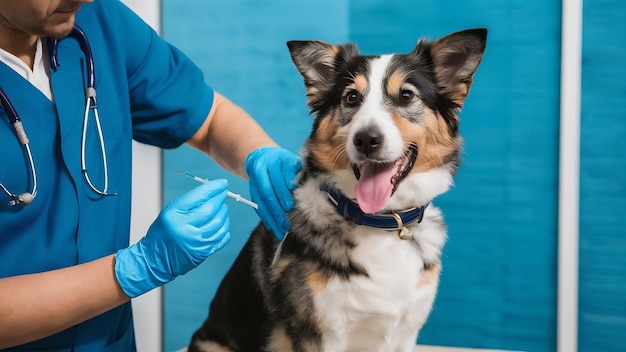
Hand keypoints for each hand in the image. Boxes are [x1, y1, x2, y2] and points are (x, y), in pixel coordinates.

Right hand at [115, 179, 230, 297]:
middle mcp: (185, 229)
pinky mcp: (204, 252)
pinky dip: (225, 227)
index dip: (213, 188)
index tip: (221, 184)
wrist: (156, 260)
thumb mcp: (169, 212)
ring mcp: (196, 242)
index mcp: (174, 215)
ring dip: (223, 212)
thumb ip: (189, 202)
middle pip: (211, 209)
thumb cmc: (162, 234)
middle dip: (220, 199)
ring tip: (220, 209)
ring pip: (220, 222)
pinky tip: (220, 224)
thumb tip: (211, 191)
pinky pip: (223, 237)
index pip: (198, 197)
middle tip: (222, 194)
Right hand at [245, 147, 301, 238]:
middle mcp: (263, 169)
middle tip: (286, 223)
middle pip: (268, 191)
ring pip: (262, 201)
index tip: (290, 204)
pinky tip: (272, 227)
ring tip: (281, 231)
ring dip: (271, 217)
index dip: (283, 190)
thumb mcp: (293, 161)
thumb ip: (297, 173)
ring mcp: (255, 180)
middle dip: (277, 208)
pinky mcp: (252, 189)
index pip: (279, 175)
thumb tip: (297, 189)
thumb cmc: (284, 162)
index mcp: (277, 159)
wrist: (263, 156)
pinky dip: (265, 217)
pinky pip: (257, 205)